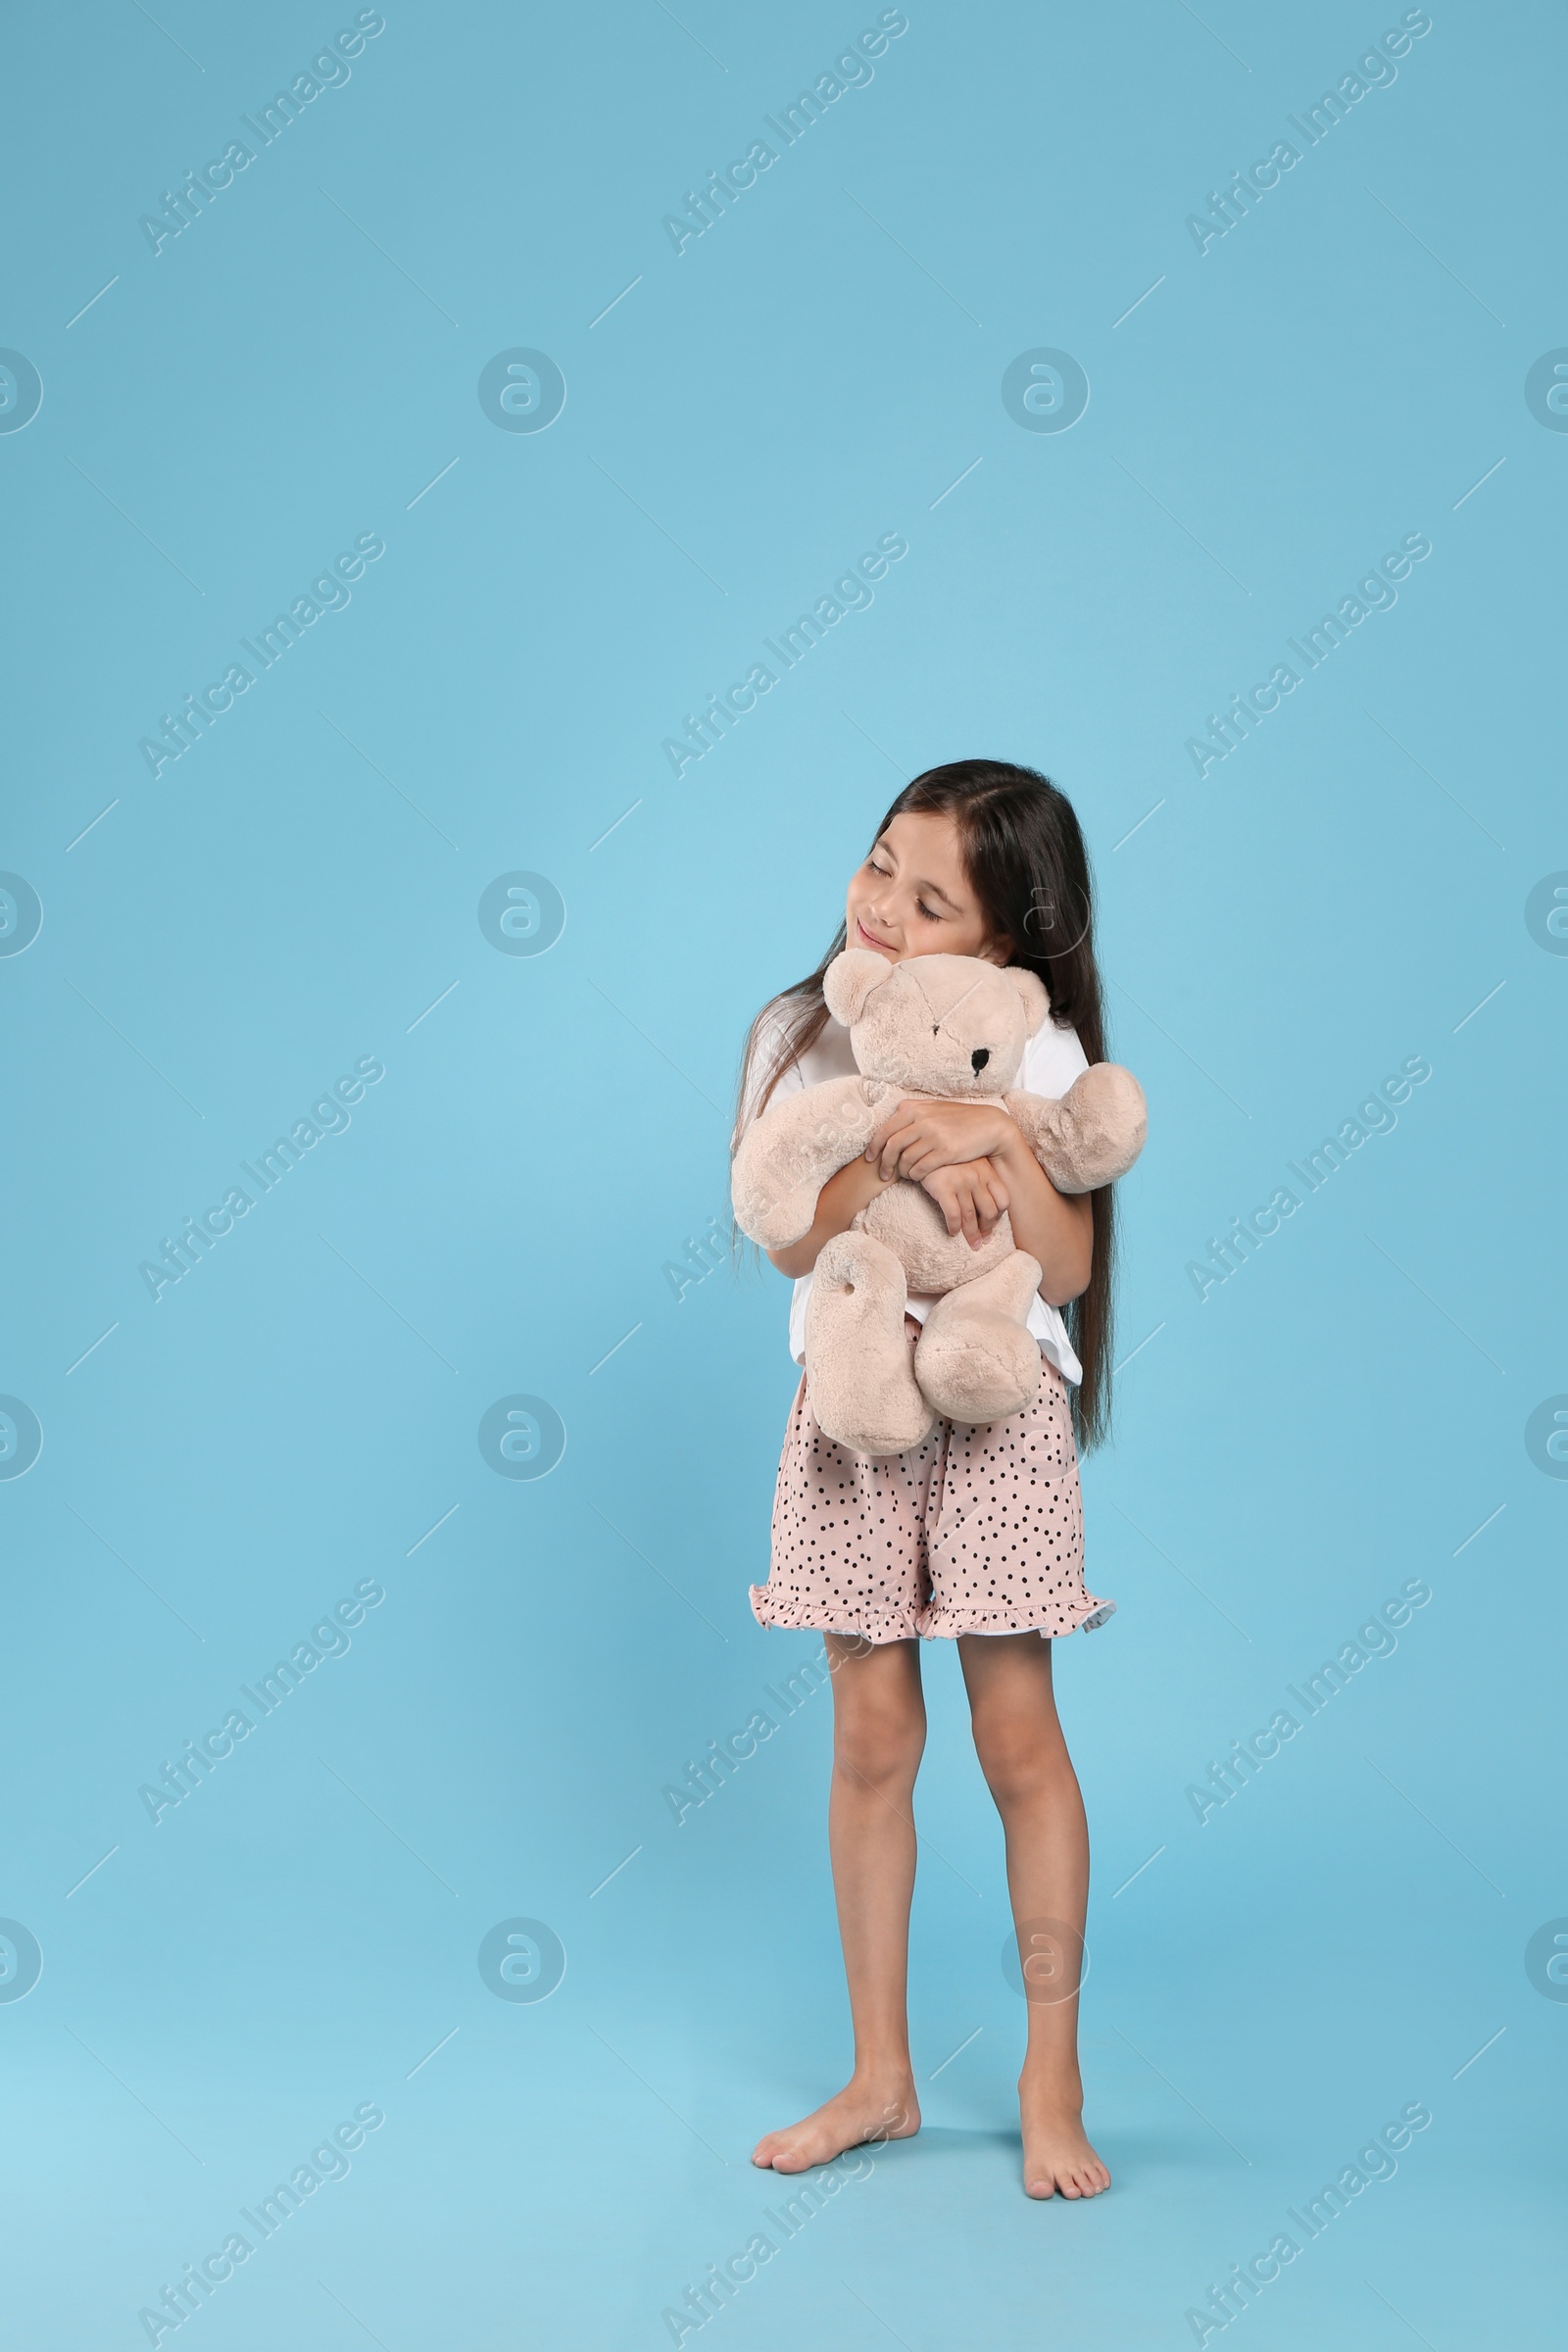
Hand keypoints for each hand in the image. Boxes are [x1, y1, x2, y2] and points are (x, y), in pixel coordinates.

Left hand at [867, 1098, 1016, 1182]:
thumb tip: (891, 1118)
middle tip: (883, 1175)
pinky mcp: (945, 1151)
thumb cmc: (960, 1119)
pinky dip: (916, 1176)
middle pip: (891, 1147)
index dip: (874, 1147)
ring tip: (906, 1175)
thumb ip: (913, 1112)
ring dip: (902, 1172)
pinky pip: (921, 1168)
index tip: (870, 1158)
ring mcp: (934, 1135)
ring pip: (906, 1160)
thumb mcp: (934, 1108)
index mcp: (915, 1108)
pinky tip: (918, 1177)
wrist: (989, 1126)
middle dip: (884, 1164)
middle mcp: (922, 1120)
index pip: (885, 1130)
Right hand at [920, 1157, 1009, 1248]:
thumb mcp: (968, 1161)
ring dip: (972, 1235)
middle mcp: (977, 1177)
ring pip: (971, 1217)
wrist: (923, 1142)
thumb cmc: (946, 1155)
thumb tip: (984, 1204)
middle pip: (990, 1211)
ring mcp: (960, 1182)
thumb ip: (978, 1177)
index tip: (990, 1226)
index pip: (1003, 1200)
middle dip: (987, 1230)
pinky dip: (954, 1227)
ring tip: (971, 1244)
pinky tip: (952, 1232)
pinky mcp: (943, 1187)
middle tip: (982, 1240)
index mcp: (987, 1171)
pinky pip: (953, 1215)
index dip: (999, 1217)